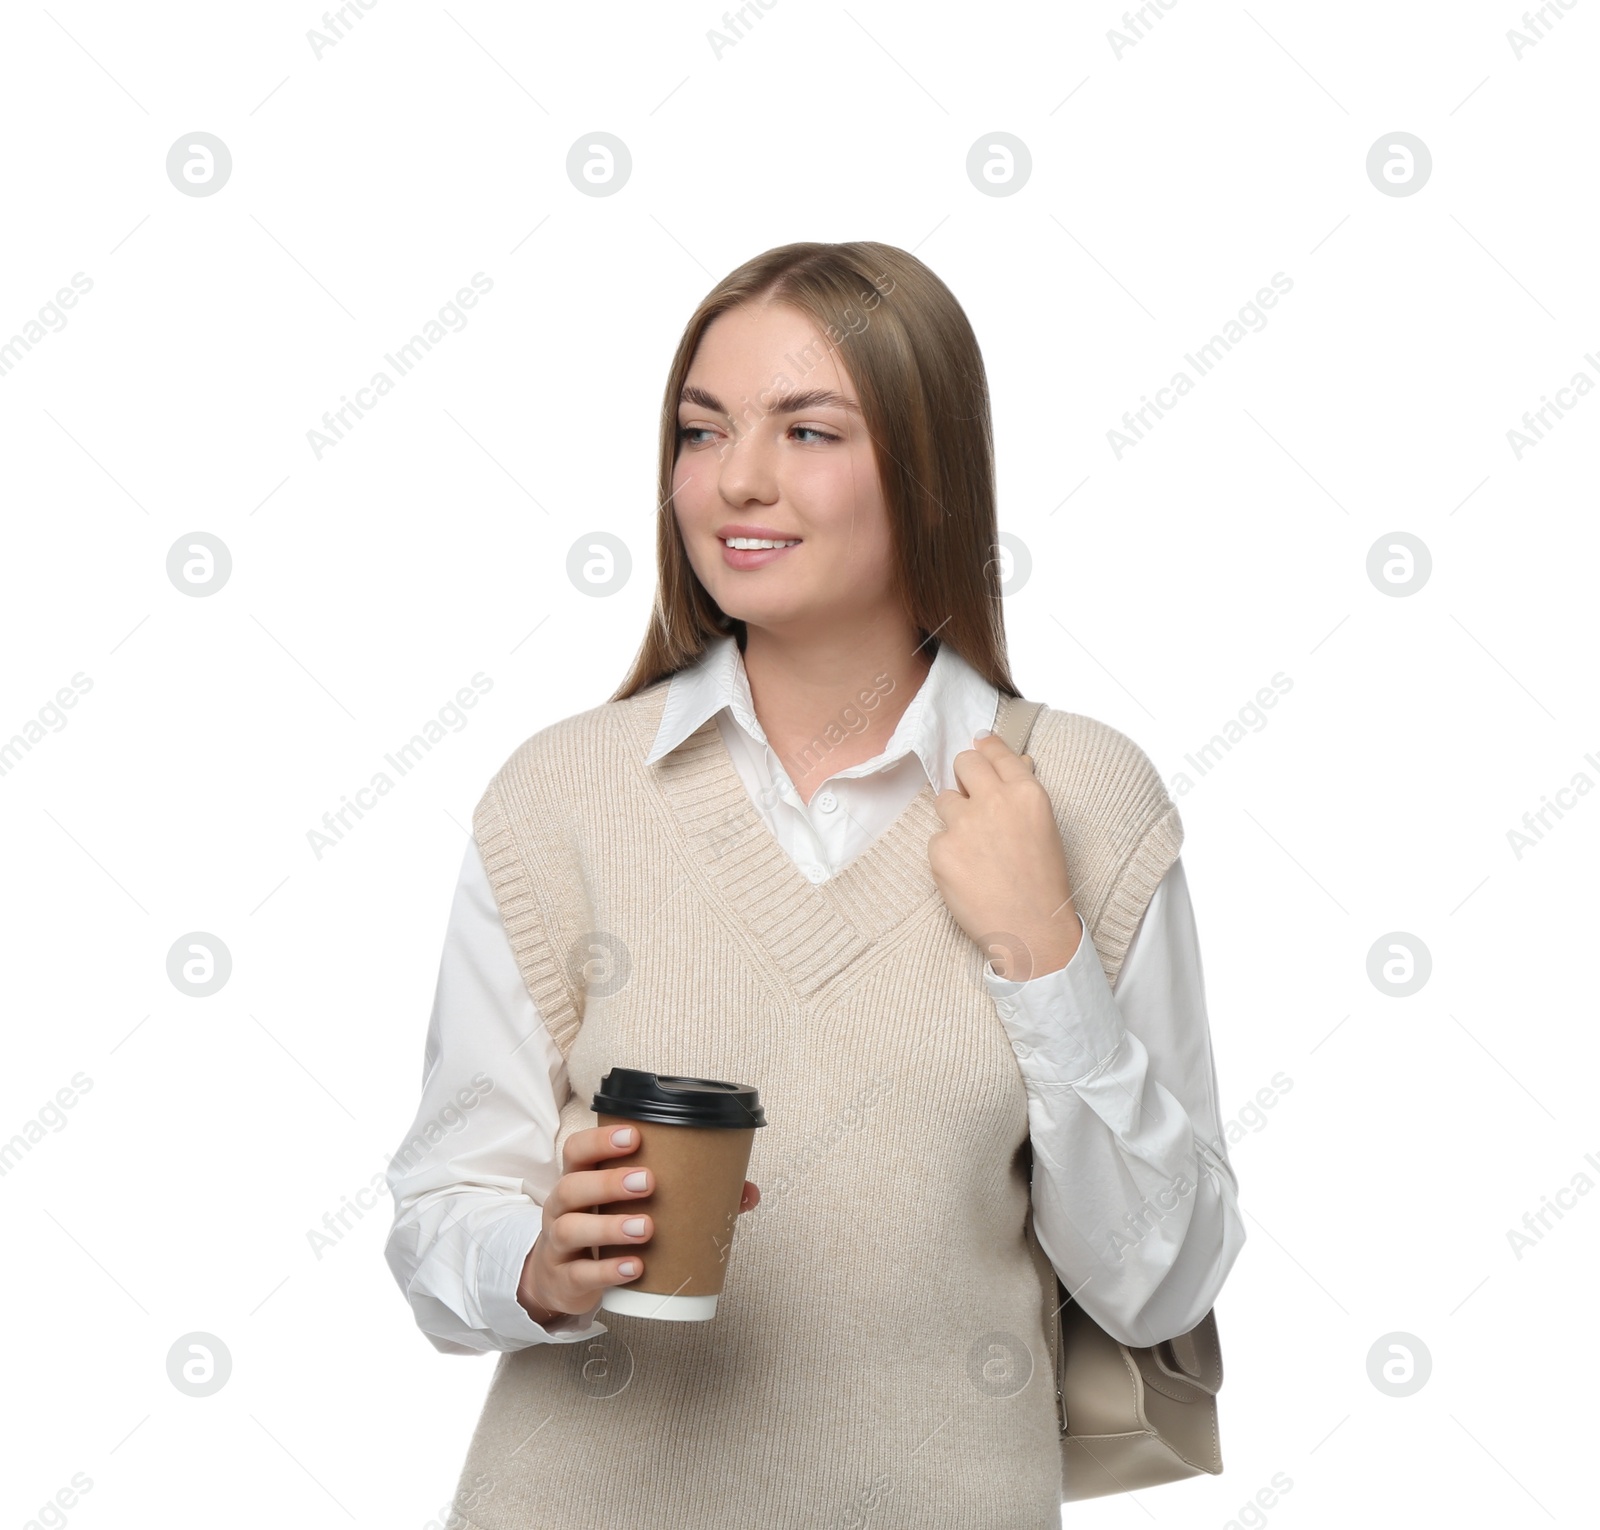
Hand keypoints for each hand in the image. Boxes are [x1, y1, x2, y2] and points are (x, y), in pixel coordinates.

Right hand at [516, 1123, 759, 1325]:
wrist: (562, 1280)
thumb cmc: (606, 1230)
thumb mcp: (628, 1207)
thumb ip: (687, 1195)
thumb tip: (747, 1193)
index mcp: (579, 1179)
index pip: (578, 1150)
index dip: (601, 1140)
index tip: (635, 1136)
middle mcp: (562, 1208)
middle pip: (572, 1186)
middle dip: (609, 1182)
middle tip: (649, 1182)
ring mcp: (558, 1245)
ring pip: (572, 1230)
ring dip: (610, 1228)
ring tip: (647, 1228)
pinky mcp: (564, 1280)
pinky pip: (580, 1274)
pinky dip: (608, 1271)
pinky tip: (635, 1268)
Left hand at [929, 731, 1080, 980]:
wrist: (1031, 928)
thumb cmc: (1044, 882)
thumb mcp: (1045, 828)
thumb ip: (1025, 792)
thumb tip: (1018, 761)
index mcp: (1026, 793)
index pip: (996, 753)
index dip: (985, 747)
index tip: (978, 743)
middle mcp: (995, 801)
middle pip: (964, 763)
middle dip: (964, 775)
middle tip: (970, 796)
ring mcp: (965, 824)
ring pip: (944, 800)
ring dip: (954, 818)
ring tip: (975, 848)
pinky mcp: (941, 850)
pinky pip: (936, 838)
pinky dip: (948, 853)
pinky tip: (968, 873)